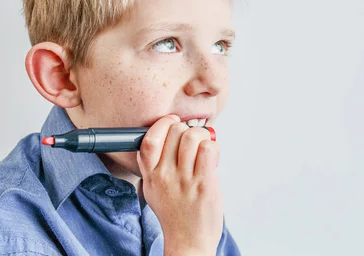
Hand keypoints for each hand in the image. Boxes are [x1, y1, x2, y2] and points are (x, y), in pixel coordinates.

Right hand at [137, 115, 222, 255]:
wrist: (188, 241)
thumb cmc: (175, 214)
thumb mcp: (153, 190)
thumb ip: (154, 166)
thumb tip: (162, 136)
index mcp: (151, 176)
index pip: (149, 139)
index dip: (163, 124)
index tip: (173, 123)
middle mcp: (165, 176)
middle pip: (175, 132)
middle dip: (188, 130)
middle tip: (194, 140)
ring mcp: (185, 180)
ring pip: (193, 137)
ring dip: (203, 136)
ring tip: (204, 147)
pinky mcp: (204, 184)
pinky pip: (208, 150)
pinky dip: (213, 148)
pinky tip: (213, 158)